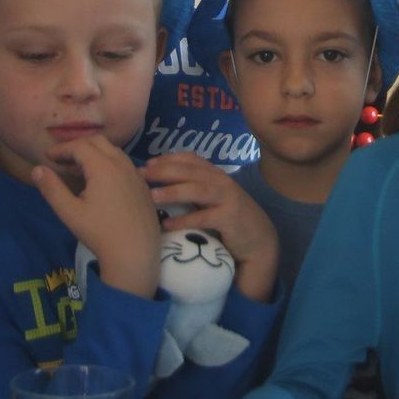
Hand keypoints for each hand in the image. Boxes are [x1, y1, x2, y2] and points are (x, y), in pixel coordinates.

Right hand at [31, 136, 159, 297]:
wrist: (135, 252)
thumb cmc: (99, 233)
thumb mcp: (69, 212)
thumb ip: (52, 189)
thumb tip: (37, 169)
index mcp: (103, 167)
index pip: (79, 146)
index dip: (61, 149)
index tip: (48, 157)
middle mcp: (122, 164)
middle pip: (98, 142)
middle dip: (78, 146)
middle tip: (62, 160)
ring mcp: (136, 174)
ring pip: (113, 152)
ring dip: (94, 154)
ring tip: (78, 170)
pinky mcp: (143, 186)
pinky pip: (124, 164)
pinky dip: (108, 163)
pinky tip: (100, 183)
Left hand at [142, 153, 280, 302]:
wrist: (258, 240)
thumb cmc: (229, 219)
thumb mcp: (212, 199)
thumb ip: (193, 190)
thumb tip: (157, 187)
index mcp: (215, 174)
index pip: (190, 158)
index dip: (168, 158)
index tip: (147, 164)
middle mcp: (222, 181)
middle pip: (190, 171)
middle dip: (164, 171)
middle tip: (140, 175)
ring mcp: (228, 198)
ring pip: (198, 190)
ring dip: (173, 191)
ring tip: (151, 196)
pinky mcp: (231, 218)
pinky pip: (204, 217)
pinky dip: (185, 220)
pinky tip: (167, 225)